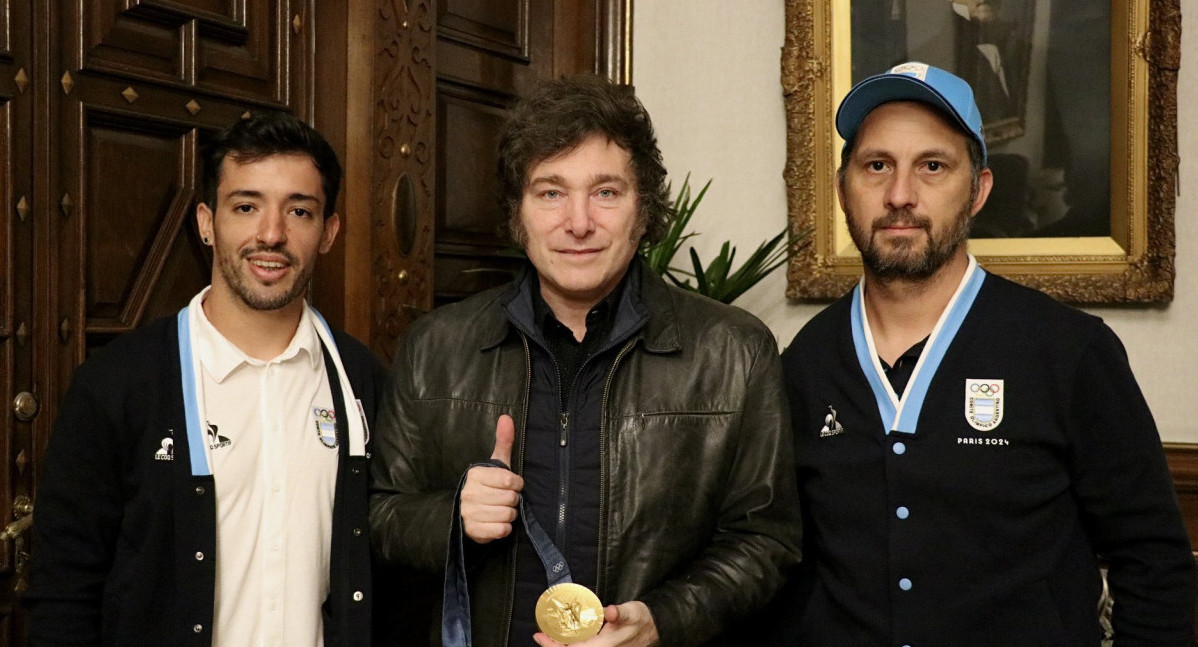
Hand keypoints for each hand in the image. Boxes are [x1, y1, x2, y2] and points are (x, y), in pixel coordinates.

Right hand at [460, 415, 523, 542]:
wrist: (466, 514)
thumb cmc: (487, 486)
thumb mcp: (495, 464)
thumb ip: (503, 441)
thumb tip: (506, 417)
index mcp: (475, 474)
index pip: (510, 480)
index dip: (516, 484)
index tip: (511, 485)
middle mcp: (469, 492)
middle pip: (510, 498)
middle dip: (512, 500)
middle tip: (504, 499)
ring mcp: (469, 513)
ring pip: (508, 514)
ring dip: (509, 515)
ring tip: (500, 510)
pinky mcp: (473, 530)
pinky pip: (501, 530)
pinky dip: (504, 528)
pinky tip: (497, 523)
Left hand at [533, 601, 658, 646]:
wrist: (655, 628)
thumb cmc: (642, 620)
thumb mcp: (632, 612)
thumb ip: (619, 613)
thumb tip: (610, 611)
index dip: (555, 645)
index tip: (540, 636)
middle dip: (554, 646)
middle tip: (539, 635)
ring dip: (562, 645)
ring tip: (548, 635)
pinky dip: (571, 643)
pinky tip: (565, 636)